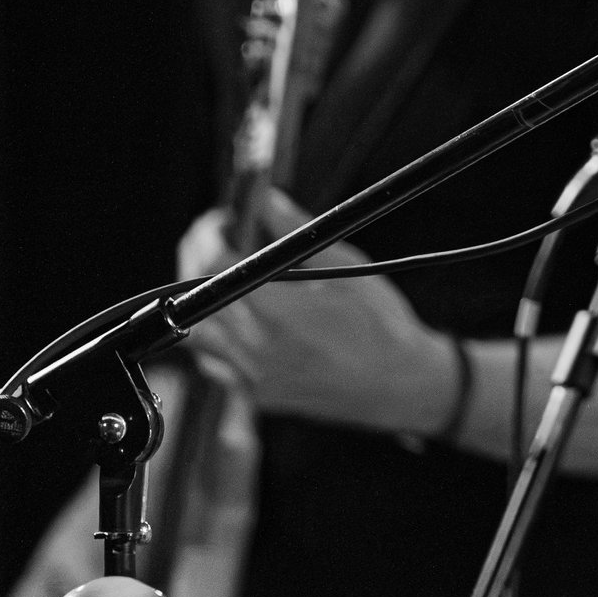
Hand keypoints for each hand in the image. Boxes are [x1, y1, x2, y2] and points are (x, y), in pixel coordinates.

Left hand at [176, 199, 461, 434]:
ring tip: (229, 281)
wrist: (400, 384)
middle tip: (220, 243)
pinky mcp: (258, 396)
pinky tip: (240, 320)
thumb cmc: (382, 325)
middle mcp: (261, 350)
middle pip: (198, 300)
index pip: (216, 269)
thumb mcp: (346, 265)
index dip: (212, 239)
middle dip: (201, 263)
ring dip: (203, 302)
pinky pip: (215, 364)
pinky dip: (217, 337)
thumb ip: (296, 230)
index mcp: (282, 314)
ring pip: (199, 335)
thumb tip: (266, 200)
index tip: (223, 224)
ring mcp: (256, 378)